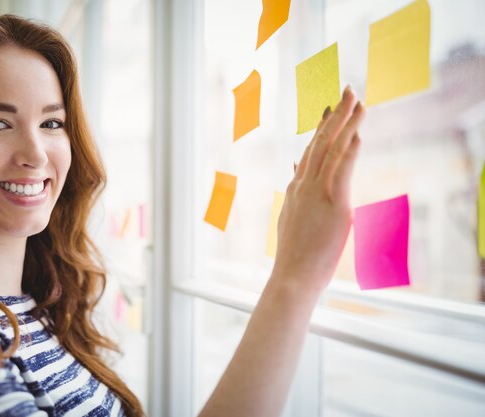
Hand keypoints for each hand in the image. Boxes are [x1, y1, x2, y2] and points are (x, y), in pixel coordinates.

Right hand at [272, 86, 364, 294]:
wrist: (291, 276)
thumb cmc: (295, 254)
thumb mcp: (292, 218)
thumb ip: (297, 194)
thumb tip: (296, 172)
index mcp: (296, 188)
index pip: (310, 151)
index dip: (322, 127)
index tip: (330, 109)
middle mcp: (304, 185)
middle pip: (320, 141)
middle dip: (334, 115)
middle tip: (346, 91)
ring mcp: (316, 192)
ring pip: (331, 149)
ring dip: (345, 122)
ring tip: (357, 100)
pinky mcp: (333, 204)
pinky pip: (341, 169)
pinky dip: (349, 149)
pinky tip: (358, 133)